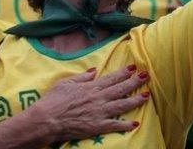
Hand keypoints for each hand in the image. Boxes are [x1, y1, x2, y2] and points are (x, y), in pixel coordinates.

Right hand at [26, 66, 149, 142]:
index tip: (133, 67)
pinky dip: (126, 125)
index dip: (123, 73)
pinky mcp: (97, 126)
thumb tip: (94, 70)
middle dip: (134, 82)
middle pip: (120, 89)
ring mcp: (99, 112)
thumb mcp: (65, 83)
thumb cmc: (52, 100)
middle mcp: (98, 98)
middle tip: (146, 76)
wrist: (46, 120)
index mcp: (90, 87)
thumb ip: (82, 77)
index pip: (111, 78)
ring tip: (146, 95)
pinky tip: (136, 123)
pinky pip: (115, 125)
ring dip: (135, 100)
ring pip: (121, 105)